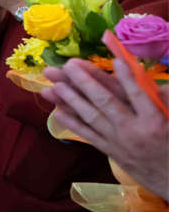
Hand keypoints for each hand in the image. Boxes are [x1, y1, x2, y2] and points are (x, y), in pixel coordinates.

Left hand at [41, 57, 168, 200]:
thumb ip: (168, 101)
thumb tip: (159, 85)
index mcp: (155, 121)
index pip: (138, 95)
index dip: (127, 77)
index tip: (115, 60)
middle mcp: (133, 130)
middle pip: (106, 101)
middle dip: (85, 82)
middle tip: (67, 65)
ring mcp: (118, 142)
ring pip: (91, 116)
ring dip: (71, 99)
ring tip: (54, 84)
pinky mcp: (110, 151)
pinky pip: (88, 135)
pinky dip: (72, 123)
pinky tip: (57, 111)